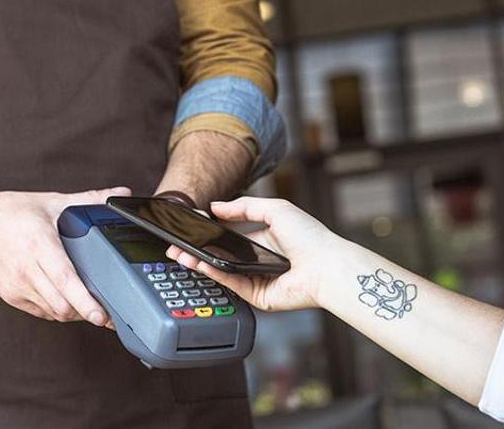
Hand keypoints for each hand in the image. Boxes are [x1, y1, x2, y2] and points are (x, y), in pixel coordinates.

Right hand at [0, 186, 131, 325]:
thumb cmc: (11, 211)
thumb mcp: (52, 202)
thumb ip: (89, 200)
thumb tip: (120, 195)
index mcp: (39, 244)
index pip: (66, 281)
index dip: (86, 303)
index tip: (102, 316)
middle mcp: (26, 268)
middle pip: (61, 305)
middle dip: (85, 312)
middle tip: (106, 311)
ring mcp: (16, 285)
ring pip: (52, 312)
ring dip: (72, 312)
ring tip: (87, 305)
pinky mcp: (9, 295)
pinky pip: (40, 312)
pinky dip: (56, 310)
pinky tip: (64, 299)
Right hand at [165, 197, 346, 311]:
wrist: (327, 266)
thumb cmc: (311, 237)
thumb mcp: (275, 209)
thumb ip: (244, 207)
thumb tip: (217, 207)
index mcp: (262, 240)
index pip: (228, 236)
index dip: (208, 232)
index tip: (190, 226)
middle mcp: (257, 261)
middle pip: (220, 256)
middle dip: (197, 250)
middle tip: (177, 245)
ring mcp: (256, 279)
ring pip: (222, 271)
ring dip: (200, 262)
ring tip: (181, 254)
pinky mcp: (257, 296)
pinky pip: (231, 283)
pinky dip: (215, 274)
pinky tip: (202, 263)